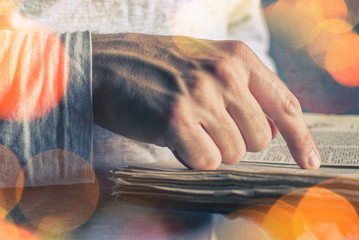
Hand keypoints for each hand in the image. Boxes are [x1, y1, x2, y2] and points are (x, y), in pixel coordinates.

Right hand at [92, 33, 320, 169]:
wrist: (106, 65)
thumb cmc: (157, 69)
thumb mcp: (207, 64)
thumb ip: (245, 92)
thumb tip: (274, 130)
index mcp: (238, 58)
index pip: (285, 104)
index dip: (301, 138)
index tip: (307, 161)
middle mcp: (224, 73)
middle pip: (259, 139)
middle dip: (235, 142)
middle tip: (205, 127)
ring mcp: (201, 95)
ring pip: (232, 154)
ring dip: (209, 149)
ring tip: (184, 127)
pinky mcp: (176, 118)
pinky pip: (205, 161)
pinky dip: (190, 157)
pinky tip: (171, 136)